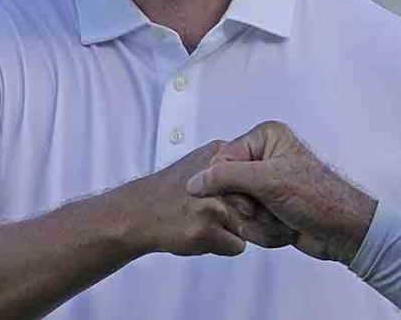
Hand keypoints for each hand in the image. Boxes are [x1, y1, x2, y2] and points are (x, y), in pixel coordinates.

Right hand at [115, 140, 278, 256]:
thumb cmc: (171, 190)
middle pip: (256, 201)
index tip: (239, 197)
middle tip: (218, 212)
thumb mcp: (203, 159)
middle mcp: (219, 178)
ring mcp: (213, 204)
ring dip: (233, 229)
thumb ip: (232, 162)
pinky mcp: (206, 229)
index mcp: (220, 155)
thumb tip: (262, 168)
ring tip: (206, 222)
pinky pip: (237, 245)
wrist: (138, 212)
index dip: (252, 190)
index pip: (257, 173)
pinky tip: (202, 235)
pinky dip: (223, 245)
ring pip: (249, 224)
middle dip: (245, 212)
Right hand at [187, 121, 377, 263]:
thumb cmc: (317, 198)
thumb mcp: (268, 180)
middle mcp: (265, 157)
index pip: (221, 161)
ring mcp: (267, 185)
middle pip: (227, 188)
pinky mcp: (270, 208)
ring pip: (237, 210)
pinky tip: (285, 228)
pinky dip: (265, 232)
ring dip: (259, 223)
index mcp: (266, 138)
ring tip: (283, 218)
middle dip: (248, 207)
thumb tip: (194, 183)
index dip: (229, 185)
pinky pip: (249, 224)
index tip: (248, 197)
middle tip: (271, 207)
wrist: (342, 231)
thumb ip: (226, 177)